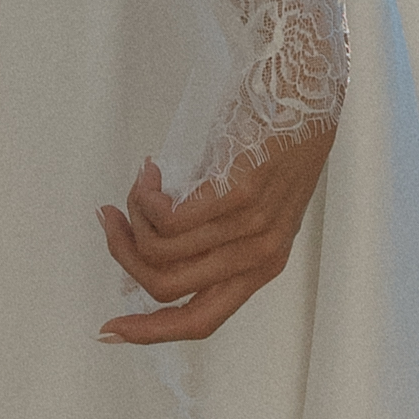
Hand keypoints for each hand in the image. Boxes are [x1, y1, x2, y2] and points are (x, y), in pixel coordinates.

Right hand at [98, 123, 338, 343]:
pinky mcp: (240, 193)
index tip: (110, 328)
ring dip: (133, 219)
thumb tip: (149, 245)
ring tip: (140, 185)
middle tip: (112, 219)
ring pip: (161, 251)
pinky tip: (151, 173)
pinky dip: (145, 198)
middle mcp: (258, 256)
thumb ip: (210, 232)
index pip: (201, 320)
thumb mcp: (250, 203)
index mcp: (261, 266)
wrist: (308, 86)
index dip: (150, 331)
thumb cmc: (276, 137)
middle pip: (166, 287)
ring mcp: (251, 226)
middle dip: (123, 256)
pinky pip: (169, 218)